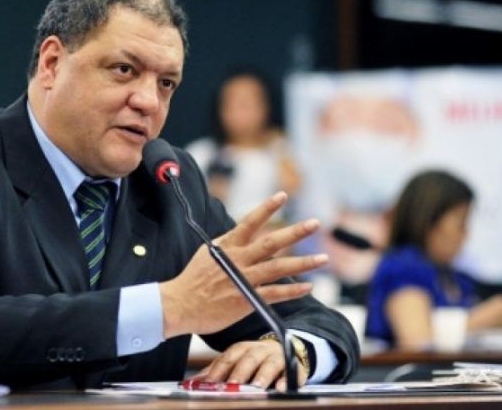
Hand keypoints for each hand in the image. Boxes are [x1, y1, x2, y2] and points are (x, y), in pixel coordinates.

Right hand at [159, 191, 327, 337]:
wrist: (179, 305)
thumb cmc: (192, 280)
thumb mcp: (208, 254)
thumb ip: (228, 245)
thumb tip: (242, 235)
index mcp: (227, 246)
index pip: (250, 221)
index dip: (267, 208)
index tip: (283, 195)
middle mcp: (238, 260)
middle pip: (272, 242)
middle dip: (295, 232)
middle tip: (315, 223)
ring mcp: (244, 280)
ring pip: (279, 268)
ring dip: (303, 262)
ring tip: (323, 258)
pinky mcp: (247, 300)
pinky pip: (275, 294)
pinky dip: (293, 291)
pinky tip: (308, 287)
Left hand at [191, 339, 306, 389]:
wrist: (284, 350)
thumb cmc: (255, 359)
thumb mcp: (236, 361)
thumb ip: (218, 369)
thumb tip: (195, 381)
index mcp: (243, 348)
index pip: (229, 357)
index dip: (219, 369)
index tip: (211, 382)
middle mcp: (260, 350)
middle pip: (249, 358)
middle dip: (240, 372)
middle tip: (232, 385)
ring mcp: (278, 357)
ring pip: (270, 364)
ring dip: (263, 375)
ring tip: (257, 386)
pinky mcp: (295, 366)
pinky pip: (294, 371)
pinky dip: (288, 379)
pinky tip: (282, 387)